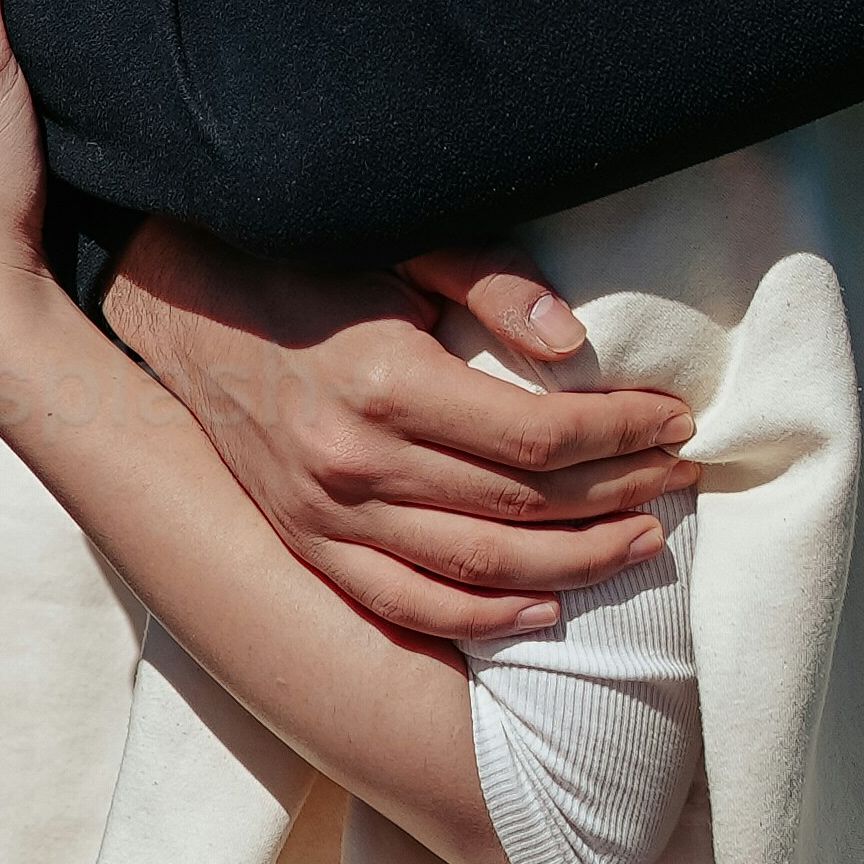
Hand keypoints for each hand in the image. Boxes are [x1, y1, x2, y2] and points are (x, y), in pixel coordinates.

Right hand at [107, 215, 693, 645]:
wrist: (182, 308)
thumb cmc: (304, 267)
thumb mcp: (396, 245)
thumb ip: (486, 282)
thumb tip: (572, 342)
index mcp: (388, 382)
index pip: (537, 434)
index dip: (619, 433)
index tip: (675, 419)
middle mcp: (357, 463)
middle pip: (521, 506)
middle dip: (618, 494)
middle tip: (680, 478)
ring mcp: (327, 516)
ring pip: (478, 568)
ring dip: (574, 563)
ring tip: (642, 542)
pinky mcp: (308, 544)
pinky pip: (406, 605)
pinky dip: (480, 618)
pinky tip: (543, 607)